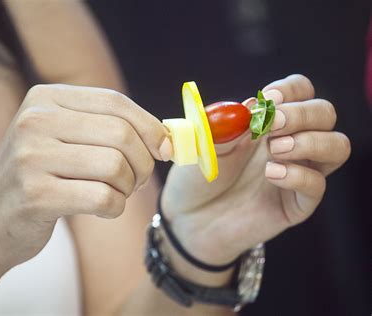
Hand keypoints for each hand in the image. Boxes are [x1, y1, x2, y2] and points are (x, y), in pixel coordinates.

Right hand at [0, 84, 169, 268]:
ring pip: (116, 167)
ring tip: (116, 194)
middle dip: (143, 163)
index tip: (165, 149)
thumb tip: (167, 138)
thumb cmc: (36, 177)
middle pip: (121, 134)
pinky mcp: (34, 195)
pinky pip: (103, 198)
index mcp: (45, 98)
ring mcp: (31, 157)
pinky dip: (115, 208)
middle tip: (136, 180)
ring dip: (128, 187)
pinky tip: (104, 209)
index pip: (116, 101)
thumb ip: (106, 129)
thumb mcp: (61, 138)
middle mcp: (35, 120)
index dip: (150, 126)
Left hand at [161, 75, 350, 268]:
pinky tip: (271, 174)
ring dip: (311, 141)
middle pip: (325, 113)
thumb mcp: (203, 143)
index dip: (291, 90)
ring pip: (337, 146)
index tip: (270, 99)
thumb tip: (253, 103)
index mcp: (266, 122)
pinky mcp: (296, 204)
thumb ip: (225, 123)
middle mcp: (288, 143)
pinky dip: (298, 175)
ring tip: (275, 150)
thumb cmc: (196, 176)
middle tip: (273, 126)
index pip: (300, 91)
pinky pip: (318, 185)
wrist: (188, 218)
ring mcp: (296, 172)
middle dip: (303, 113)